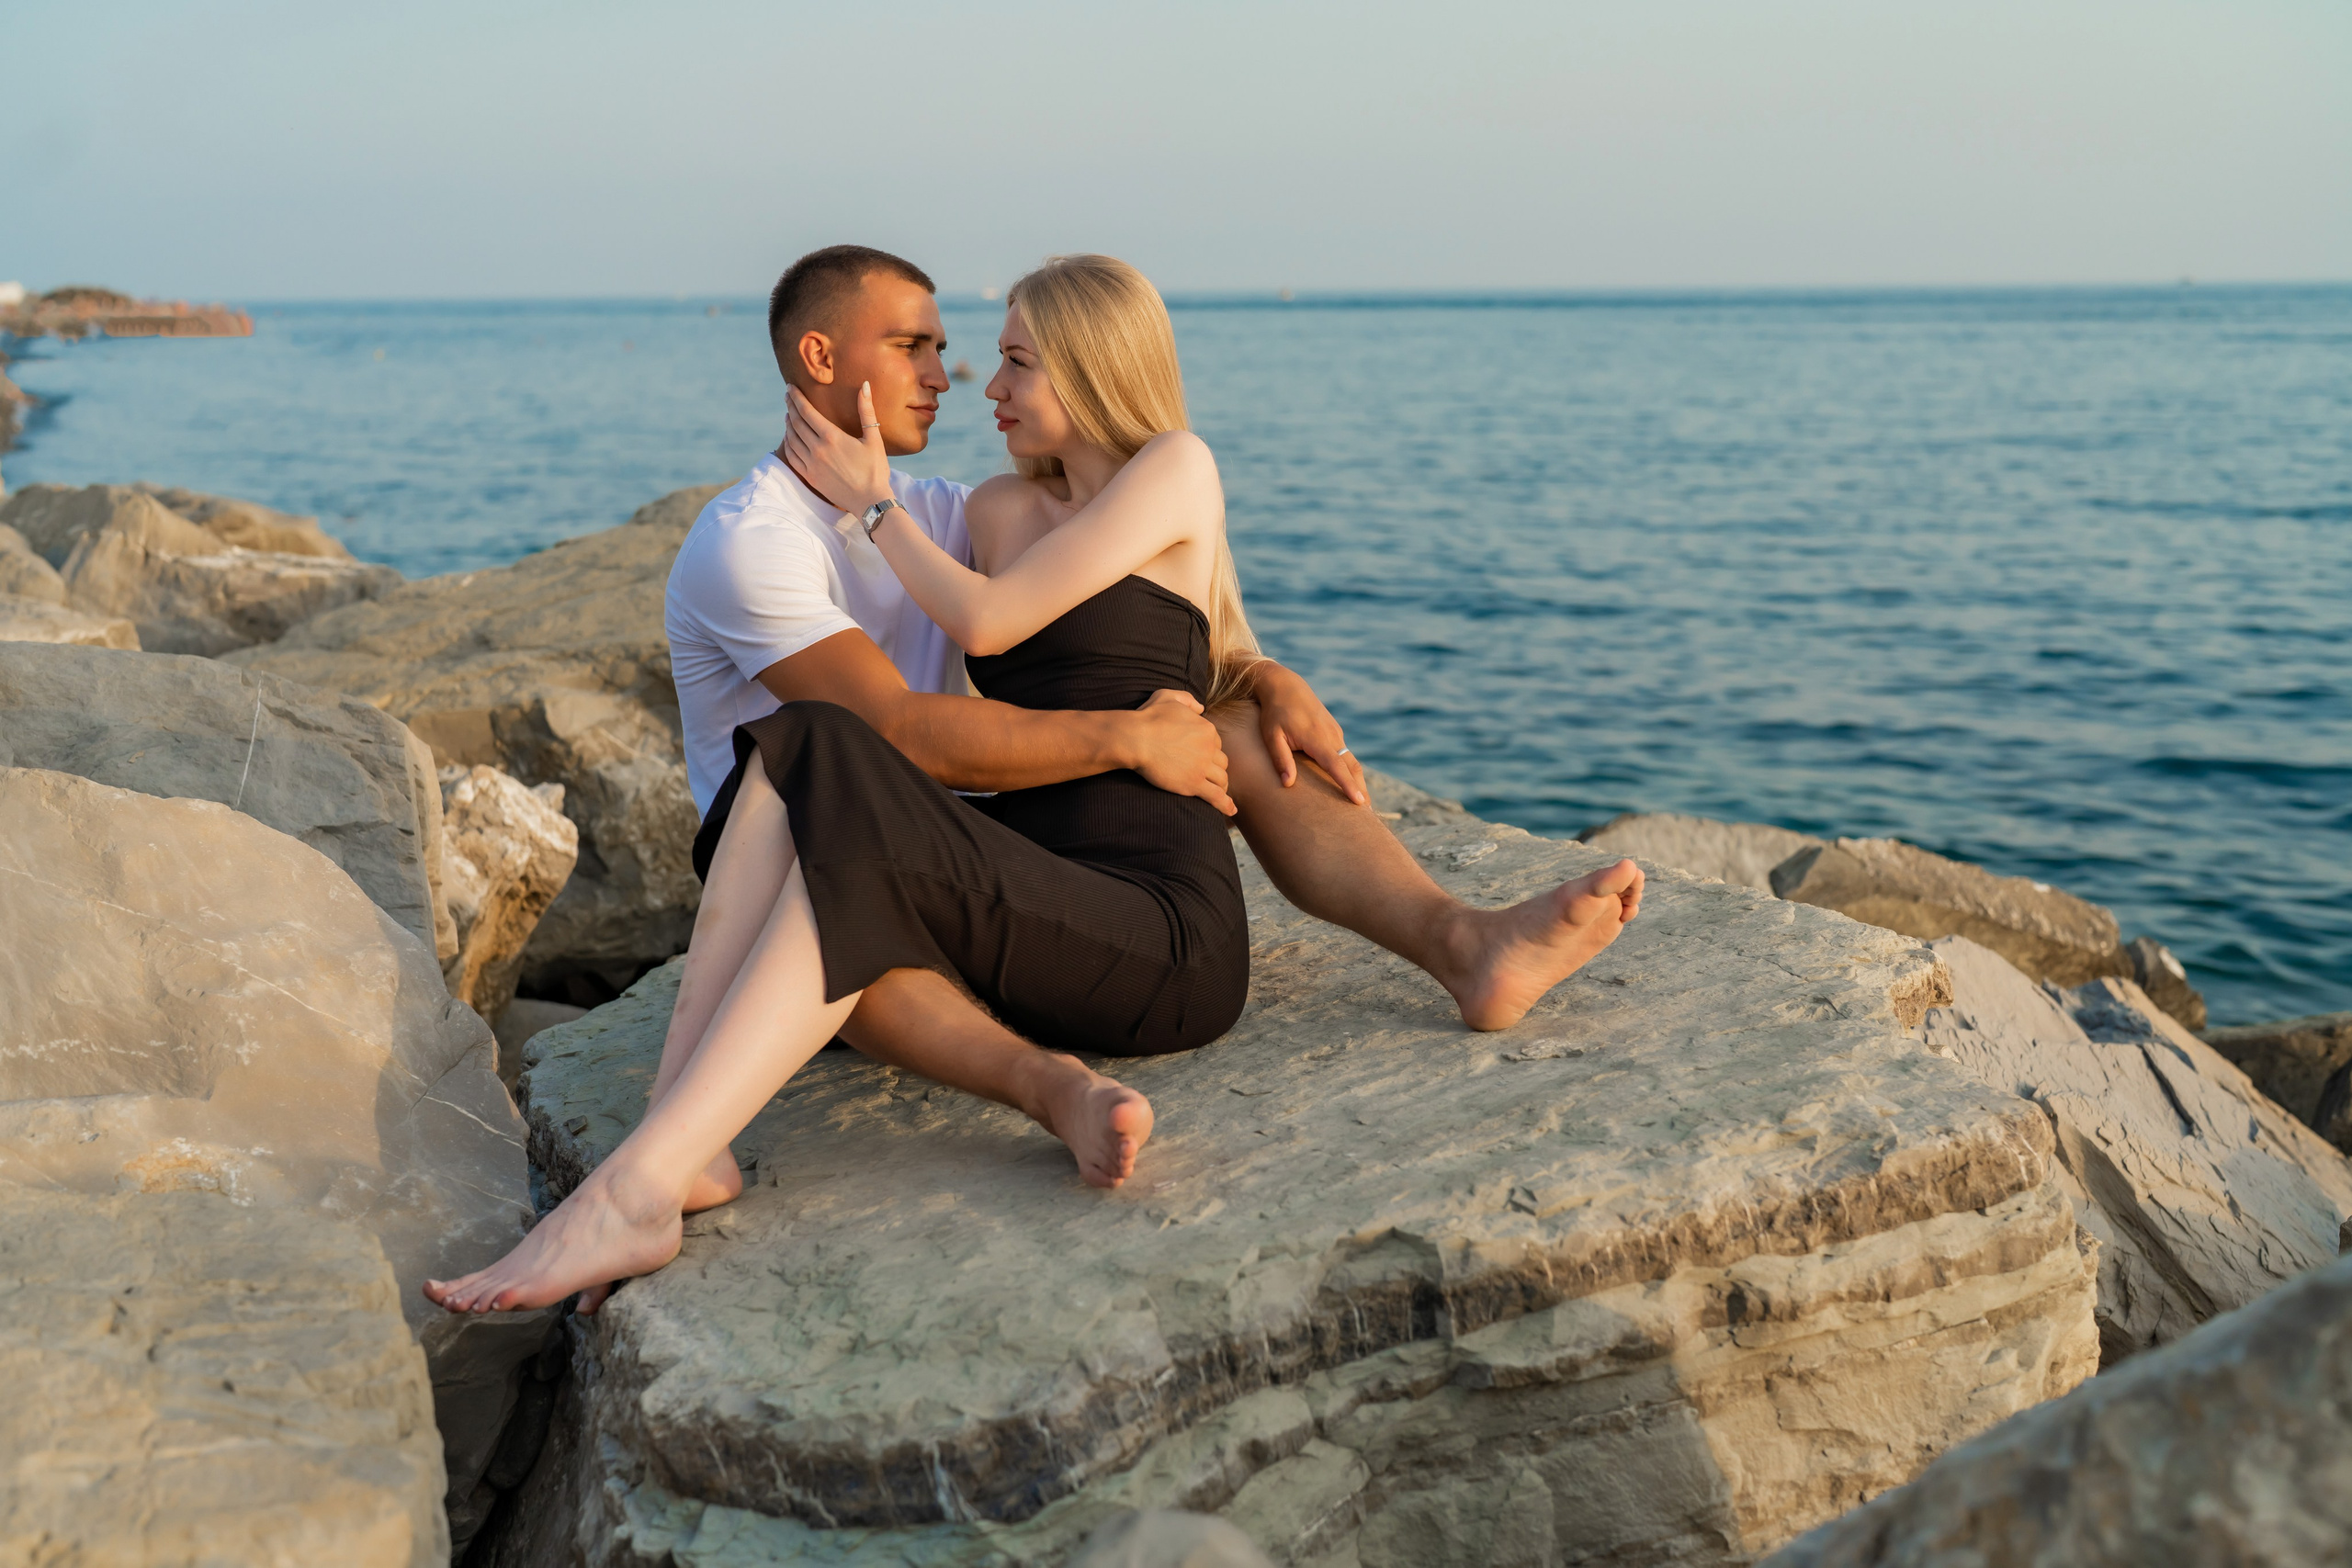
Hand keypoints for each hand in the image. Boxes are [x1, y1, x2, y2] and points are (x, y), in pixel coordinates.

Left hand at [784, 383, 894, 515]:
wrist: (871, 501)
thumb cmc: (876, 469)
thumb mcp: (873, 439)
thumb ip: (866, 411)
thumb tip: (865, 385)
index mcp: (832, 437)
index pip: (807, 411)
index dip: (796, 397)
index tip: (790, 387)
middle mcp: (817, 449)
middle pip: (796, 422)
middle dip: (790, 406)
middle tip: (788, 396)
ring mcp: (811, 464)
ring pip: (792, 439)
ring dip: (788, 424)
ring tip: (789, 415)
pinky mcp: (810, 477)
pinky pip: (792, 457)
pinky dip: (788, 444)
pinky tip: (790, 438)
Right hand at [1123, 689, 1234, 815]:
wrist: (1137, 738)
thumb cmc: (1148, 717)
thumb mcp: (1169, 696)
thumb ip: (1188, 699)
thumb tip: (1201, 708)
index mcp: (1207, 728)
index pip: (1216, 743)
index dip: (1210, 750)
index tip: (1203, 757)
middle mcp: (1209, 747)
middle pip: (1222, 761)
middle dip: (1216, 768)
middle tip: (1209, 775)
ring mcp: (1203, 767)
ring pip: (1222, 779)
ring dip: (1221, 785)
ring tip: (1219, 792)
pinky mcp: (1194, 784)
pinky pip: (1216, 796)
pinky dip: (1225, 804)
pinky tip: (1231, 811)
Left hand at [1252, 663, 1367, 804]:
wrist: (1285, 685)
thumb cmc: (1274, 712)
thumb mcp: (1272, 736)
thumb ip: (1281, 759)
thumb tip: (1288, 784)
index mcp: (1317, 738)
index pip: (1336, 767)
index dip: (1348, 785)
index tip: (1360, 802)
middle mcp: (1331, 735)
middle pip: (1352, 766)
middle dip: (1360, 788)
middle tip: (1365, 813)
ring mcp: (1335, 732)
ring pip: (1351, 760)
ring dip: (1358, 780)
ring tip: (1361, 802)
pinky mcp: (1333, 731)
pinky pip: (1345, 753)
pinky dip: (1350, 769)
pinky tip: (1348, 781)